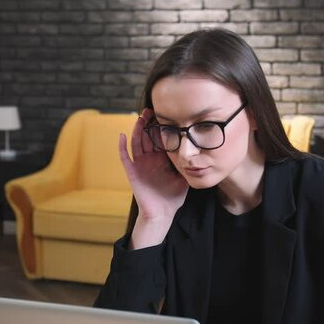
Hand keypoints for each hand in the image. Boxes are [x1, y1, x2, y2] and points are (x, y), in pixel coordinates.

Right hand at [119, 108, 188, 248]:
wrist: (163, 213)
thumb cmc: (173, 197)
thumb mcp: (184, 176)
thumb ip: (188, 163)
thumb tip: (202, 151)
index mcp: (161, 159)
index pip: (160, 138)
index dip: (161, 126)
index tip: (166, 113)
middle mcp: (150, 159)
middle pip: (147, 136)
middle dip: (149, 123)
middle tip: (152, 109)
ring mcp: (140, 164)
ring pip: (137, 142)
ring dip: (137, 129)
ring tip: (140, 117)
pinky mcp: (132, 172)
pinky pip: (125, 157)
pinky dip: (122, 146)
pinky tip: (122, 135)